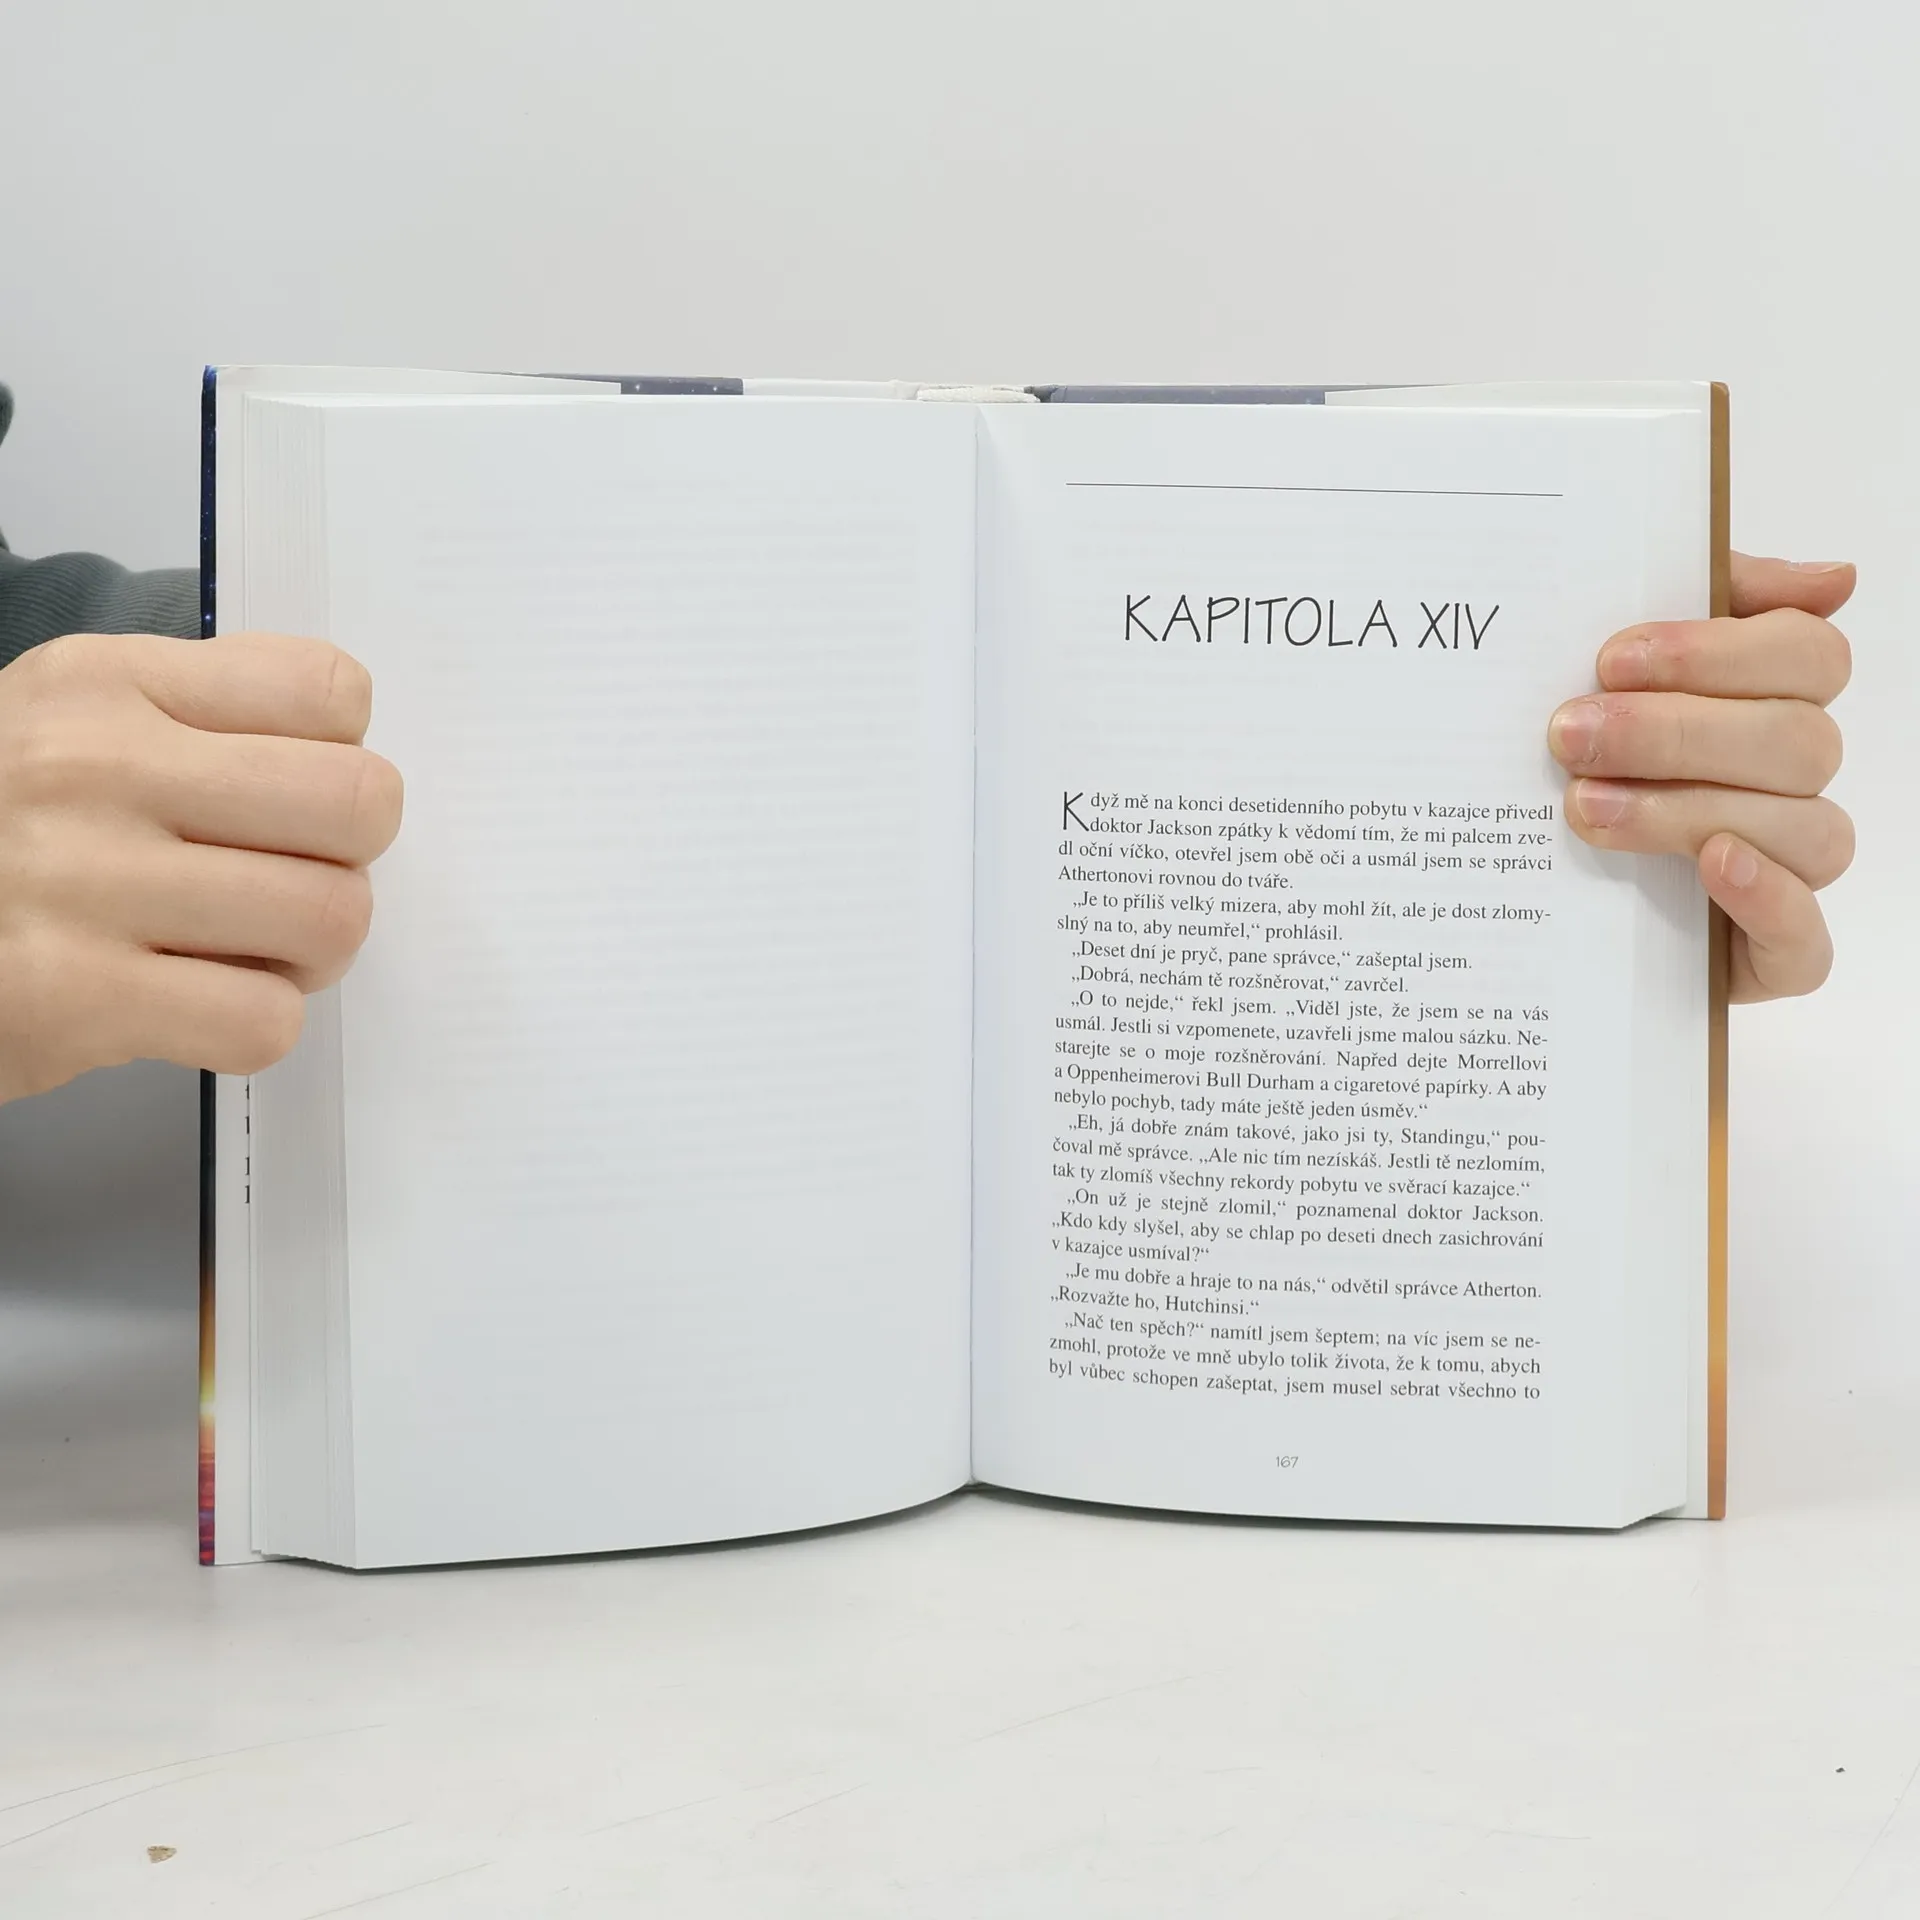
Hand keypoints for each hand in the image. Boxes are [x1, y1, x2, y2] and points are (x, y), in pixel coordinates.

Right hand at [0, 631, 402, 1101]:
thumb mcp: (69, 727)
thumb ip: (204, 724)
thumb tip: (353, 771)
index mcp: (105, 683)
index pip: (329, 690)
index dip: (339, 757)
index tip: (287, 799)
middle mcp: (94, 766)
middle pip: (359, 804)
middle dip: (348, 860)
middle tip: (286, 885)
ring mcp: (81, 882)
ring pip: (331, 916)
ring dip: (310, 954)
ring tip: (241, 952)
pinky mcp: (72, 1000)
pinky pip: (264, 1020)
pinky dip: (254, 1024)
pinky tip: (192, 1006)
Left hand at [1548, 554, 1853, 1001]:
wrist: (1518, 896)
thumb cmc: (1580, 762)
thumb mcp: (1615, 675)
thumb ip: (1707, 599)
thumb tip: (1834, 578)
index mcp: (1771, 704)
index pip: (1807, 654)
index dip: (1716, 652)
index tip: (1612, 659)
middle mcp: (1792, 784)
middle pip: (1796, 740)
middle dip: (1674, 733)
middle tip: (1569, 736)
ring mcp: (1789, 871)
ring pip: (1801, 827)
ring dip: (1686, 810)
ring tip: (1583, 806)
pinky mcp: (1769, 958)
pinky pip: (1806, 940)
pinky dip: (1767, 896)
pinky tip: (1713, 863)